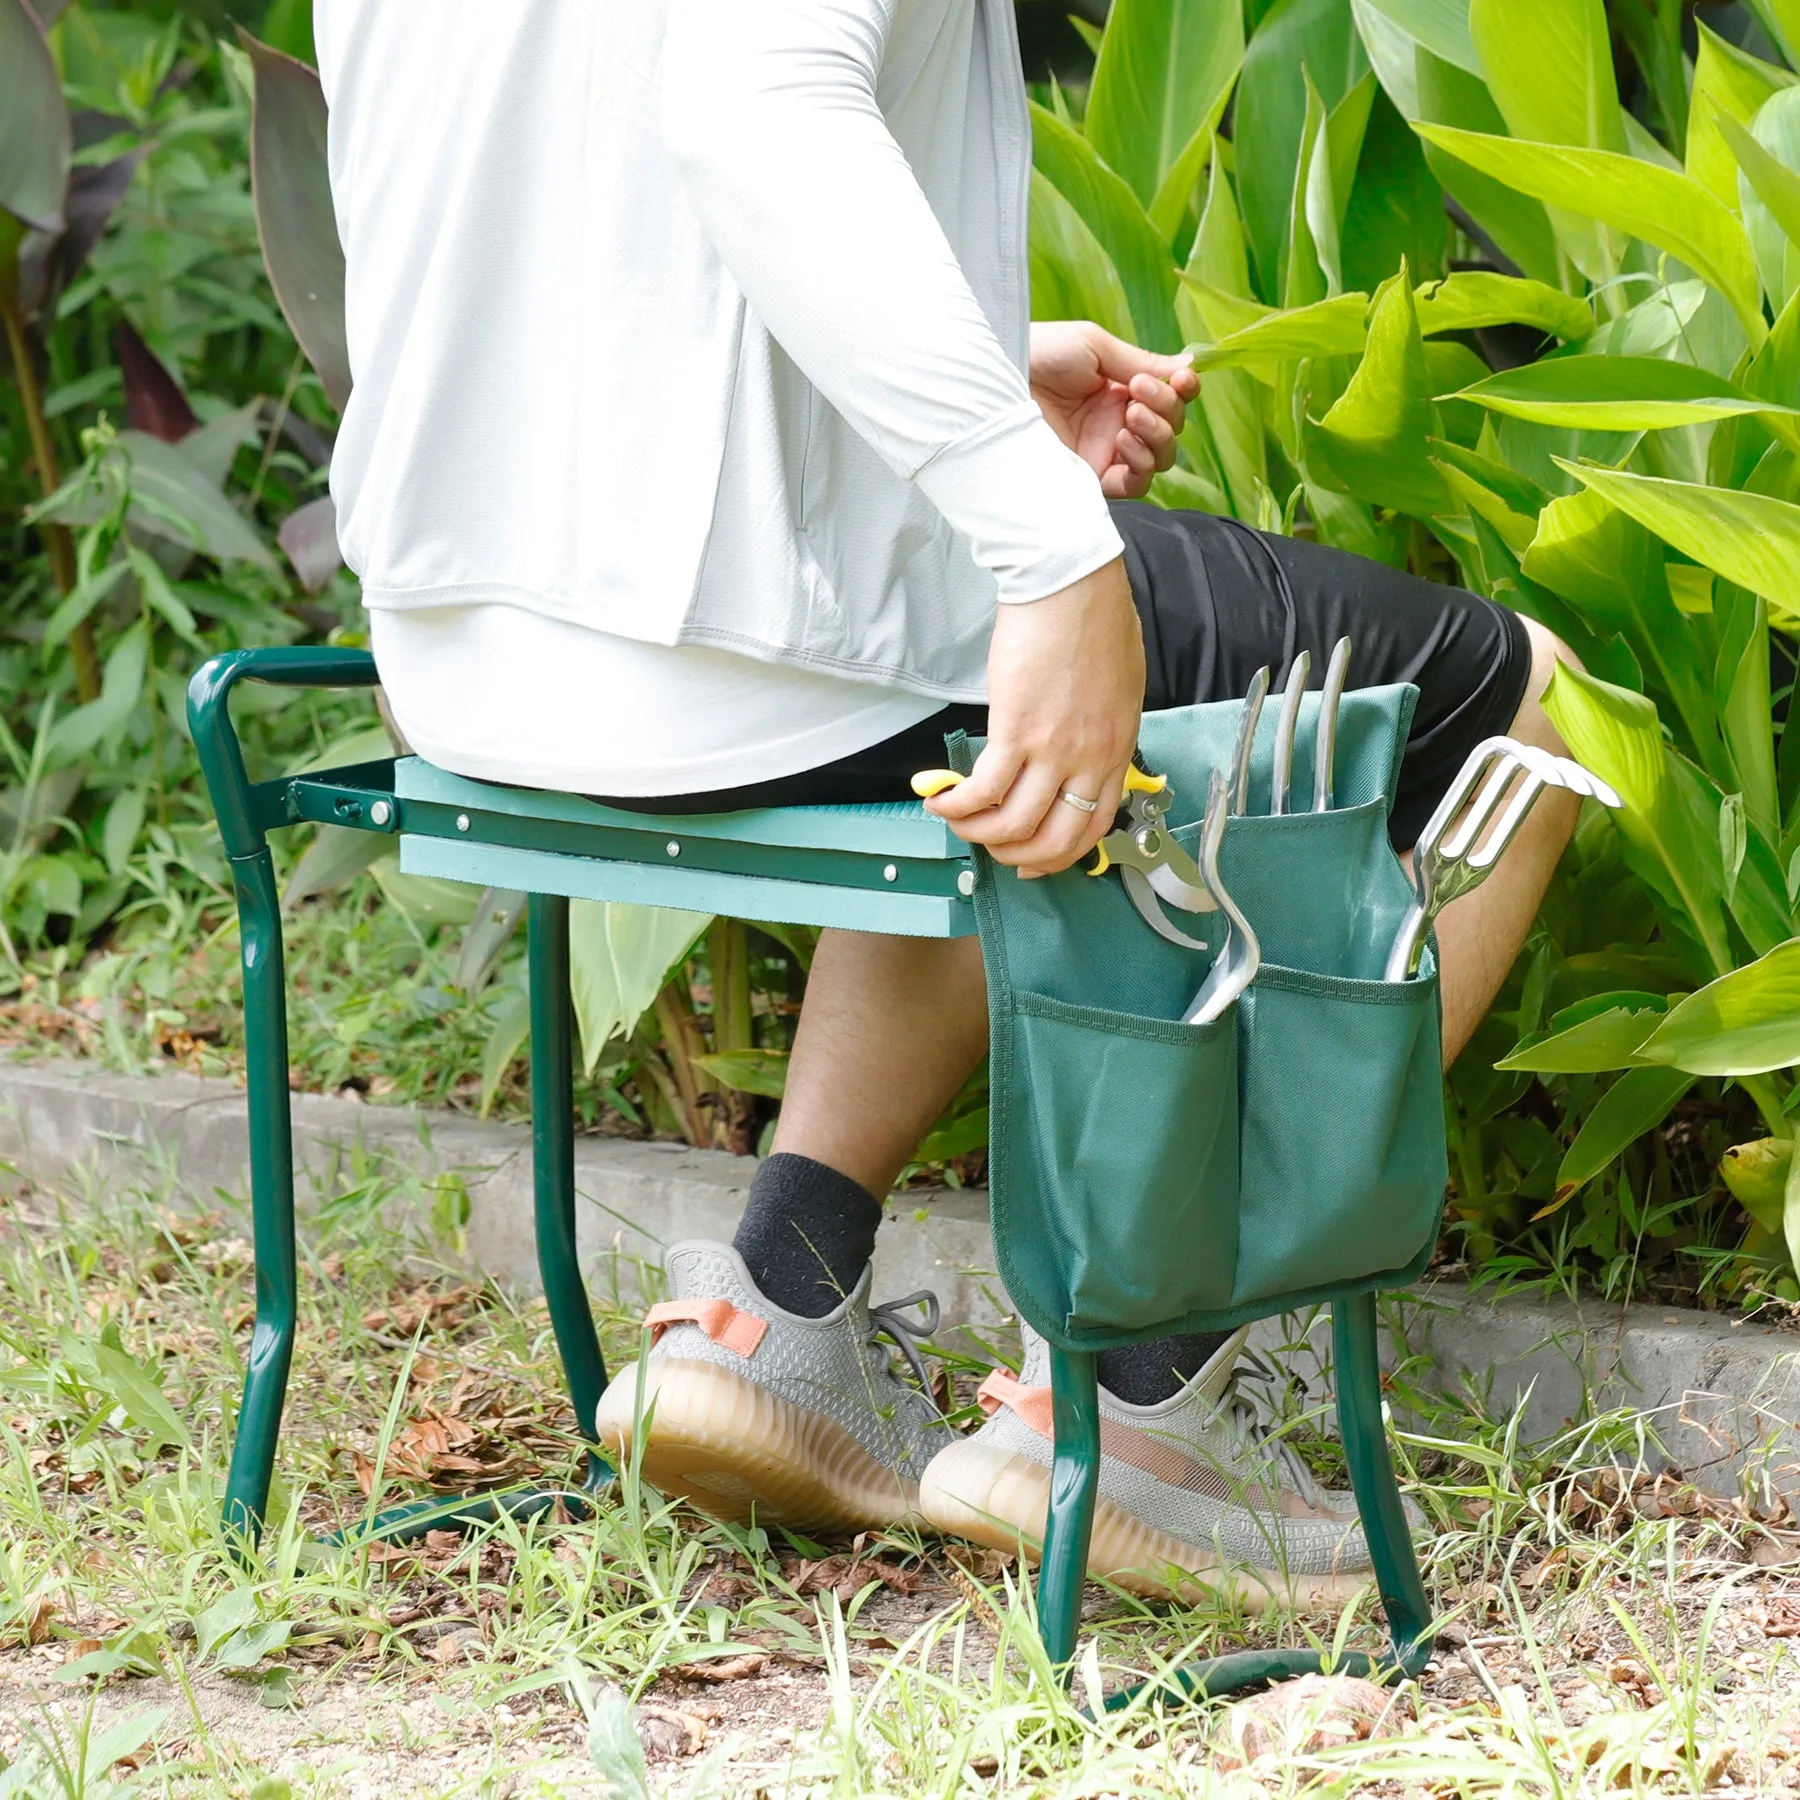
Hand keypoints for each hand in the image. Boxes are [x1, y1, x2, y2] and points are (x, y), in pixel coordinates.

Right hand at [925, 557, 1143, 876]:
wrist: (1071, 585)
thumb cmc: (1095, 620)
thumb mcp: (1118, 689)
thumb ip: (1100, 731)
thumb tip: (1074, 755)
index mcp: (1117, 749)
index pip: (1095, 827)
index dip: (1061, 855)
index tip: (1034, 859)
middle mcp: (1089, 759)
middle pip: (1055, 838)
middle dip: (1017, 854)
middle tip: (991, 847)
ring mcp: (1054, 749)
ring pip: (1014, 823)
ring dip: (978, 833)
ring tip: (957, 820)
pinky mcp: (1016, 730)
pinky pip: (983, 791)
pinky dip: (958, 806)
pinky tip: (941, 800)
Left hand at [1030, 322, 1199, 499]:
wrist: (998, 383)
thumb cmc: (1038, 353)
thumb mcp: (1093, 346)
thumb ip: (1140, 361)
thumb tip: (1189, 367)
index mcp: (1120, 387)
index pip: (1171, 396)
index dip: (1185, 390)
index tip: (1184, 380)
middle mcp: (1117, 421)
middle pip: (1172, 427)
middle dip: (1167, 408)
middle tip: (1137, 391)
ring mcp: (1105, 451)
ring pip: (1161, 457)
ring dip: (1158, 435)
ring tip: (1131, 416)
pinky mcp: (1090, 478)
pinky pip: (1136, 484)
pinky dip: (1141, 464)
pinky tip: (1121, 441)